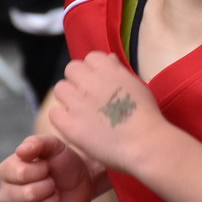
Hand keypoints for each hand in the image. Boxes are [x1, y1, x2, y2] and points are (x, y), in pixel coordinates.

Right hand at [0, 134, 100, 201]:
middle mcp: (6, 193)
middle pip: (22, 197)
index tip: (48, 168)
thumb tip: (22, 151)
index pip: (21, 174)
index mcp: (7, 171)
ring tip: (55, 198)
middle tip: (53, 184)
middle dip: (47, 189)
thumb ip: (38, 143)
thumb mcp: (54, 146)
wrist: (81, 182)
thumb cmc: (63, 162)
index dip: (41, 172)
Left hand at [47, 51, 165, 174]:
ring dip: (68, 98)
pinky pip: (54, 113)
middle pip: (71, 69)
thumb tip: (108, 59)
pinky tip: (76, 126)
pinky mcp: (70, 124)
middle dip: (78, 81)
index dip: (93, 71)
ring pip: (60, 89)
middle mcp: (89, 81)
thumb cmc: (146, 116)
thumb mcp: (136, 85)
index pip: (90, 58)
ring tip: (81, 112)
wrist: (145, 143)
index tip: (100, 83)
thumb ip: (118, 70)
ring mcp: (77, 102)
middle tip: (89, 98)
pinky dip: (62, 118)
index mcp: (108, 69)